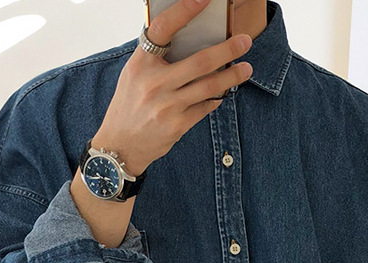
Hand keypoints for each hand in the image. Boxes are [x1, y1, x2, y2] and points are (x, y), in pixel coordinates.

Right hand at [94, 0, 253, 175]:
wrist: (120, 145)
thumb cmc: (129, 106)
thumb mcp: (134, 74)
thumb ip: (156, 57)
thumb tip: (188, 37)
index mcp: (141, 64)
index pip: (165, 29)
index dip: (185, 10)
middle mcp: (153, 84)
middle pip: (200, 61)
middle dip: (228, 50)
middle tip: (245, 41)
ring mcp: (167, 106)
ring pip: (209, 86)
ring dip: (232, 76)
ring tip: (246, 69)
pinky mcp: (177, 125)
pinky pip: (205, 107)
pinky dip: (216, 98)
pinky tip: (221, 93)